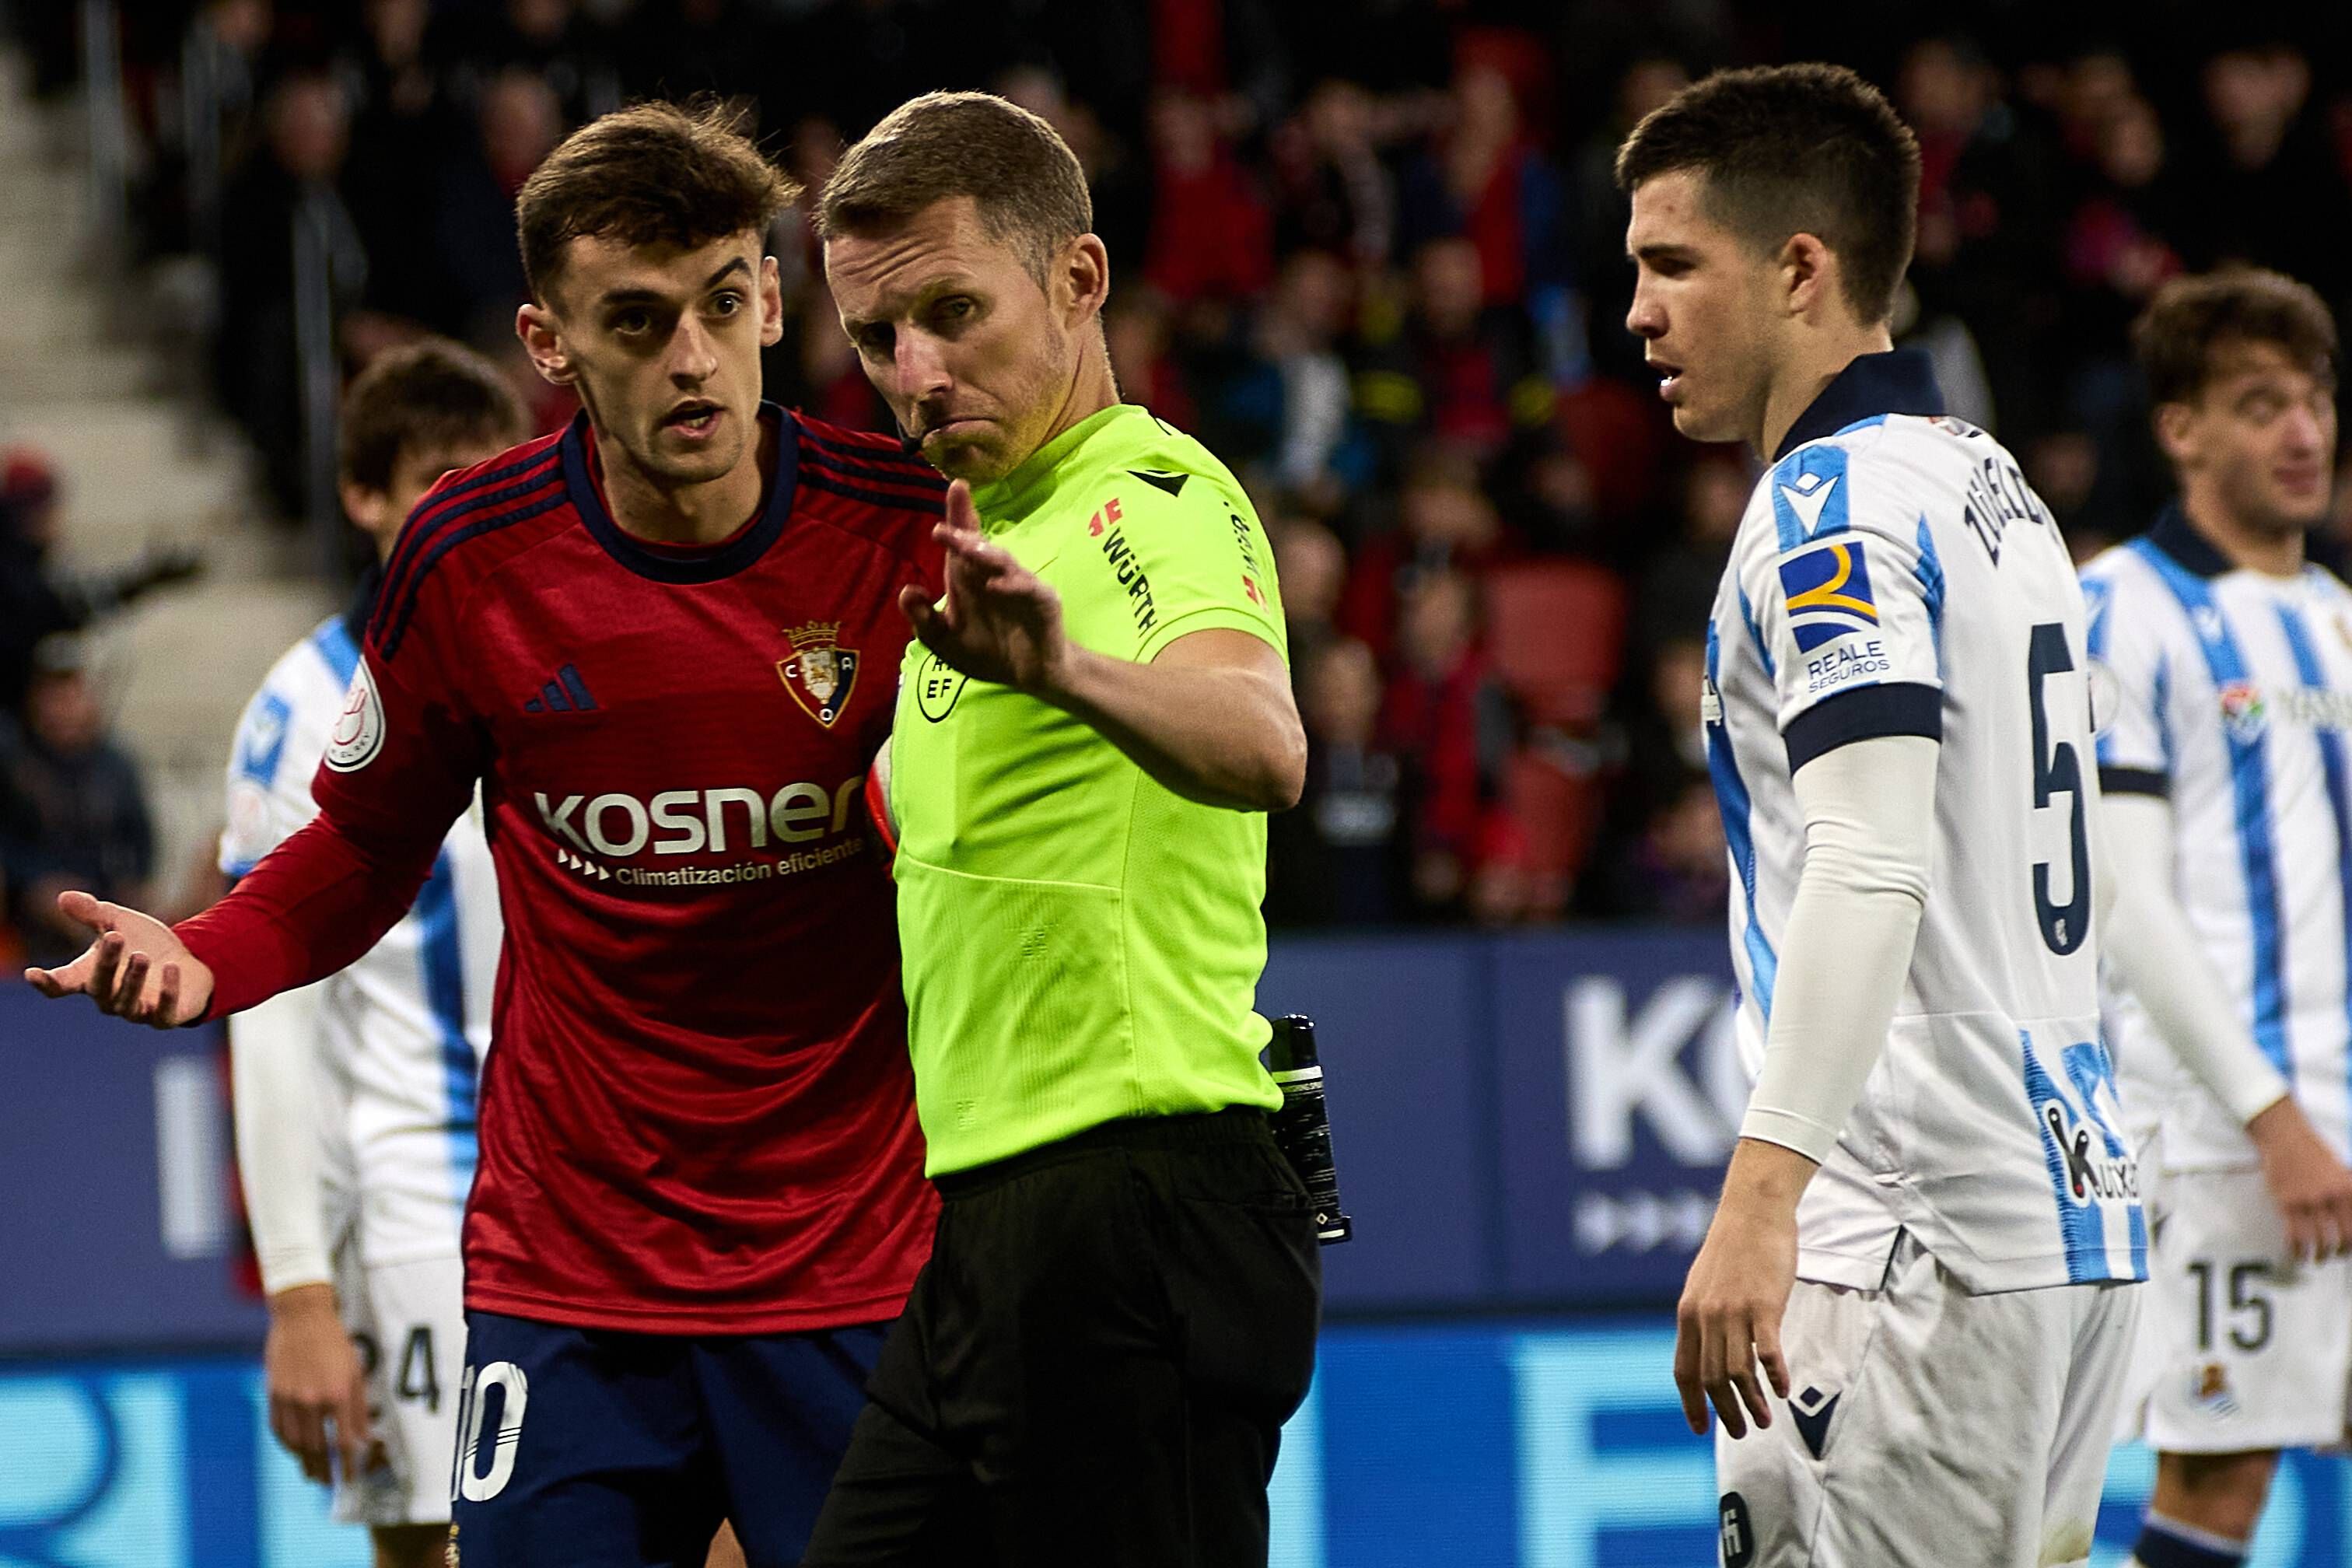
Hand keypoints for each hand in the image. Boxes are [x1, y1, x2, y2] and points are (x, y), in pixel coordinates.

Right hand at [24, 889, 214, 1025]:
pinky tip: (172, 968)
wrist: (189, 964)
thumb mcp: (119, 923)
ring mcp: (136, 1011)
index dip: (47, 982)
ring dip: (133, 979)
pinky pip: (163, 1012)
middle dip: (106, 963)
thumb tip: (64, 897)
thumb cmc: (145, 944)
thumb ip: (93, 914)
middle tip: (115, 936)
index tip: (33, 973)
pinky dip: (167, 993)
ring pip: (128, 1001)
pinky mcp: (165, 1018)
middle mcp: (109, 998)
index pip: (61, 985)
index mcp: (90, 977)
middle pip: (99, 986)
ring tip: (142, 955)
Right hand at [263, 1283, 373, 1484]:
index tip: (350, 1478)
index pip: (344, 1441)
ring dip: (303, 1462)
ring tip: (311, 1473)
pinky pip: (278, 1430)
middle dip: (324, 1469)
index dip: (347, 1464)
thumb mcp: (356, 1373)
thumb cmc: (334, 1345)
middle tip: (328, 1482)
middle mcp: (312, 1400)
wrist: (301, 1320)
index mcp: (338, 1394)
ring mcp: (289, 1399)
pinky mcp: (273, 1396)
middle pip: (317, 1448)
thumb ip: (358, 1410)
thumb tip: (363, 1440)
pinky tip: (295, 1451)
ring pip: (295, 1443)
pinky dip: (287, 1445)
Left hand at [898, 480, 1069, 692]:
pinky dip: (1013, 585)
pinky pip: (1029, 589)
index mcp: (971, 578)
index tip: (954, 487)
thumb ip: (924, 620)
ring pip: (1003, 562)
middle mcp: (995, 575)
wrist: (1031, 676)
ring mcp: (1021, 586)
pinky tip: (995, 584)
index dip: (959, 516)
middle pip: (982, 545)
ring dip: (984, 553)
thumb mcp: (946, 641)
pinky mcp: (1043, 602)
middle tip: (949, 517)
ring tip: (965, 546)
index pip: (963, 542)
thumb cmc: (989, 652)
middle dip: (965, 530)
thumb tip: (907, 590)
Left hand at [1673, 1141, 1807, 1437]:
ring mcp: (1733, 1311)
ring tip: (1766, 1421)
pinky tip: (1784, 1390)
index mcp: (1688, 1313)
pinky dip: (1774, 1376)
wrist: (1752, 1210)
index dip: (1691, 1403)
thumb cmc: (1734, 1247)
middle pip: (1711, 1378)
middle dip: (1726, 1411)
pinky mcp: (1764, 1305)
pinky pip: (1767, 1352)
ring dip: (1753, 1402)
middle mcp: (1705, 1316)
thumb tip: (1707, 1350)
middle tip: (1743, 1432)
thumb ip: (1703, 1317)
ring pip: (1738, 1371)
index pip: (1683, 1371)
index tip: (1699, 1429)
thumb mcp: (1704, 1284)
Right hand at [2248, 1096, 2351, 1260]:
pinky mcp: (2287, 1203)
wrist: (2286, 1138)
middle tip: (2334, 1255)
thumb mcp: (2343, 1171)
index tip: (2348, 1249)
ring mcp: (2308, 1201)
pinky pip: (2294, 1235)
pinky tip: (2297, 1254)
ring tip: (2316, 1259)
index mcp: (2348, 1189)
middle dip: (2338, 1252)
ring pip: (2317, 1240)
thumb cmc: (2313, 1153)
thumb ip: (2350, 1193)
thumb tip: (2350, 1216)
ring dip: (2318, 1255)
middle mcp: (2331, 1197)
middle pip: (2341, 1238)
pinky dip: (2296, 1250)